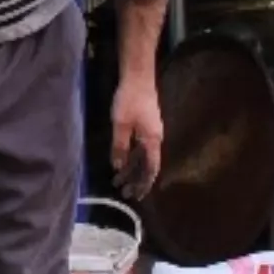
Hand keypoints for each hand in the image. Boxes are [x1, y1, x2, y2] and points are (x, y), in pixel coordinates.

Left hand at [111, 77, 163, 201]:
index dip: (144, 183)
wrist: (138, 77)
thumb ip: (119, 146)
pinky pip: (140, 148)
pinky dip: (132, 157)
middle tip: (124, 192)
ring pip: (143, 156)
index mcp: (152, 141)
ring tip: (119, 180)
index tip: (137, 196)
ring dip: (132, 169)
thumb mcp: (121, 124)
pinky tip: (123, 162)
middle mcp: (155, 139)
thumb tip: (118, 167)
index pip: (151, 169)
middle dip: (137, 180)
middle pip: (148, 165)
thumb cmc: (129, 100)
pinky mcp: (146, 125)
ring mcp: (151, 132)